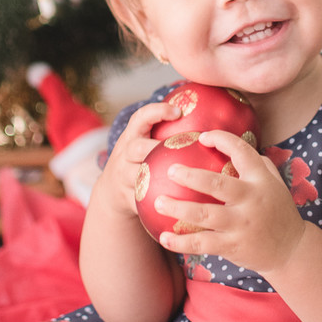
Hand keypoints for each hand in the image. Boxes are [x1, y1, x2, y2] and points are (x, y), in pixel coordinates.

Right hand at [93, 100, 181, 218]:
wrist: (111, 191)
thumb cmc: (139, 162)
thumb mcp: (142, 144)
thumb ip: (165, 134)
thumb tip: (210, 122)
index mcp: (130, 137)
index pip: (140, 118)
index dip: (157, 111)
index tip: (178, 111)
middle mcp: (123, 155)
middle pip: (137, 148)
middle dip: (157, 147)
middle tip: (183, 150)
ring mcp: (123, 178)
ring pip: (139, 178)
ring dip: (160, 180)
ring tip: (186, 181)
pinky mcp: (127, 199)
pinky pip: (144, 204)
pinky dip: (162, 206)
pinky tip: (184, 209)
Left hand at [155, 130, 305, 274]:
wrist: (292, 249)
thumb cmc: (276, 210)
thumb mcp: (274, 182)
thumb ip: (255, 163)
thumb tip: (225, 143)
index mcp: (261, 180)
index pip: (242, 152)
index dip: (222, 140)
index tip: (202, 137)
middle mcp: (251, 200)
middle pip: (217, 185)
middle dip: (191, 176)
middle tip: (170, 169)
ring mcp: (242, 225)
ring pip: (205, 215)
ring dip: (178, 209)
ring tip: (158, 201)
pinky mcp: (233, 246)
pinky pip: (202, 244)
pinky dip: (181, 242)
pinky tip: (163, 237)